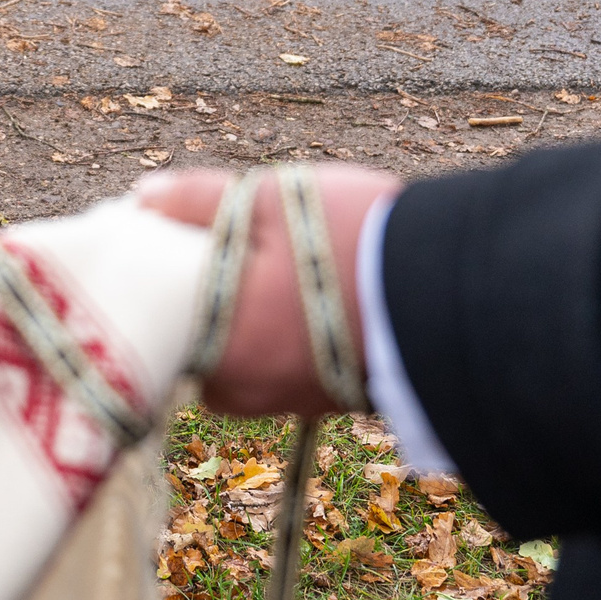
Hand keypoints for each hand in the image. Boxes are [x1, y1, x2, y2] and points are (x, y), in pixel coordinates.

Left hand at [139, 165, 398, 416]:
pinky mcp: (333, 402)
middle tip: (231, 249)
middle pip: (199, 342)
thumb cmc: (356, 244)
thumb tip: (144, 197)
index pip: (158, 317)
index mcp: (217, 343)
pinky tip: (313, 298)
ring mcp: (291, 401)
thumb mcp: (271, 200)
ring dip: (251, 320)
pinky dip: (289, 337)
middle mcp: (246, 388)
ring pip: (244, 358)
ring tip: (280, 267)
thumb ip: (199, 200)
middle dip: (209, 300)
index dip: (162, 272)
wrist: (457, 294)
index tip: (173, 239)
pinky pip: (287, 369)